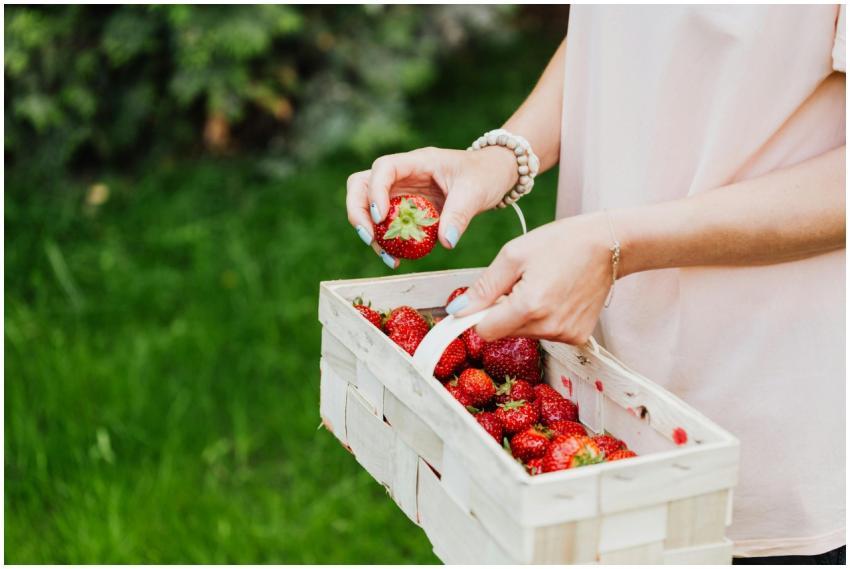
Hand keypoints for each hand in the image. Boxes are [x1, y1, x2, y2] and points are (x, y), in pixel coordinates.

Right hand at [346, 146, 517, 267]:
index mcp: (417, 162)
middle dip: (358, 211)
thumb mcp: (475, 192)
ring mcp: (402, 192)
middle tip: (369, 238)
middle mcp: (403, 175)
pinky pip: (387, 224)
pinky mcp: (406, 209)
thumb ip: (459, 214)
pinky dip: (386, 241)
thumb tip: (446, 242)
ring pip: (368, 206)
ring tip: (386, 256)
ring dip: (370, 231)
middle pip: (361, 185)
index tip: (382, 217)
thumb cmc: (485, 174)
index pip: (383, 168)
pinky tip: (397, 258)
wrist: (495, 175)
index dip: (375, 192)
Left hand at [448, 213, 612, 343]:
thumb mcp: (514, 255)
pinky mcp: (577, 337)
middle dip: (502, 311)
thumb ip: (483, 287)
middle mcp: (549, 327)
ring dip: (523, 314)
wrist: (609, 244)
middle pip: (504, 332)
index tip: (483, 300)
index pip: (485, 331)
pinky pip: (545, 333)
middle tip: (520, 283)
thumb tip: (457, 311)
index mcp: (529, 306)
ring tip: (542, 285)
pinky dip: (543, 318)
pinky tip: (557, 296)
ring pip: (524, 333)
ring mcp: (566, 335)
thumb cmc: (561, 243)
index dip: (478, 315)